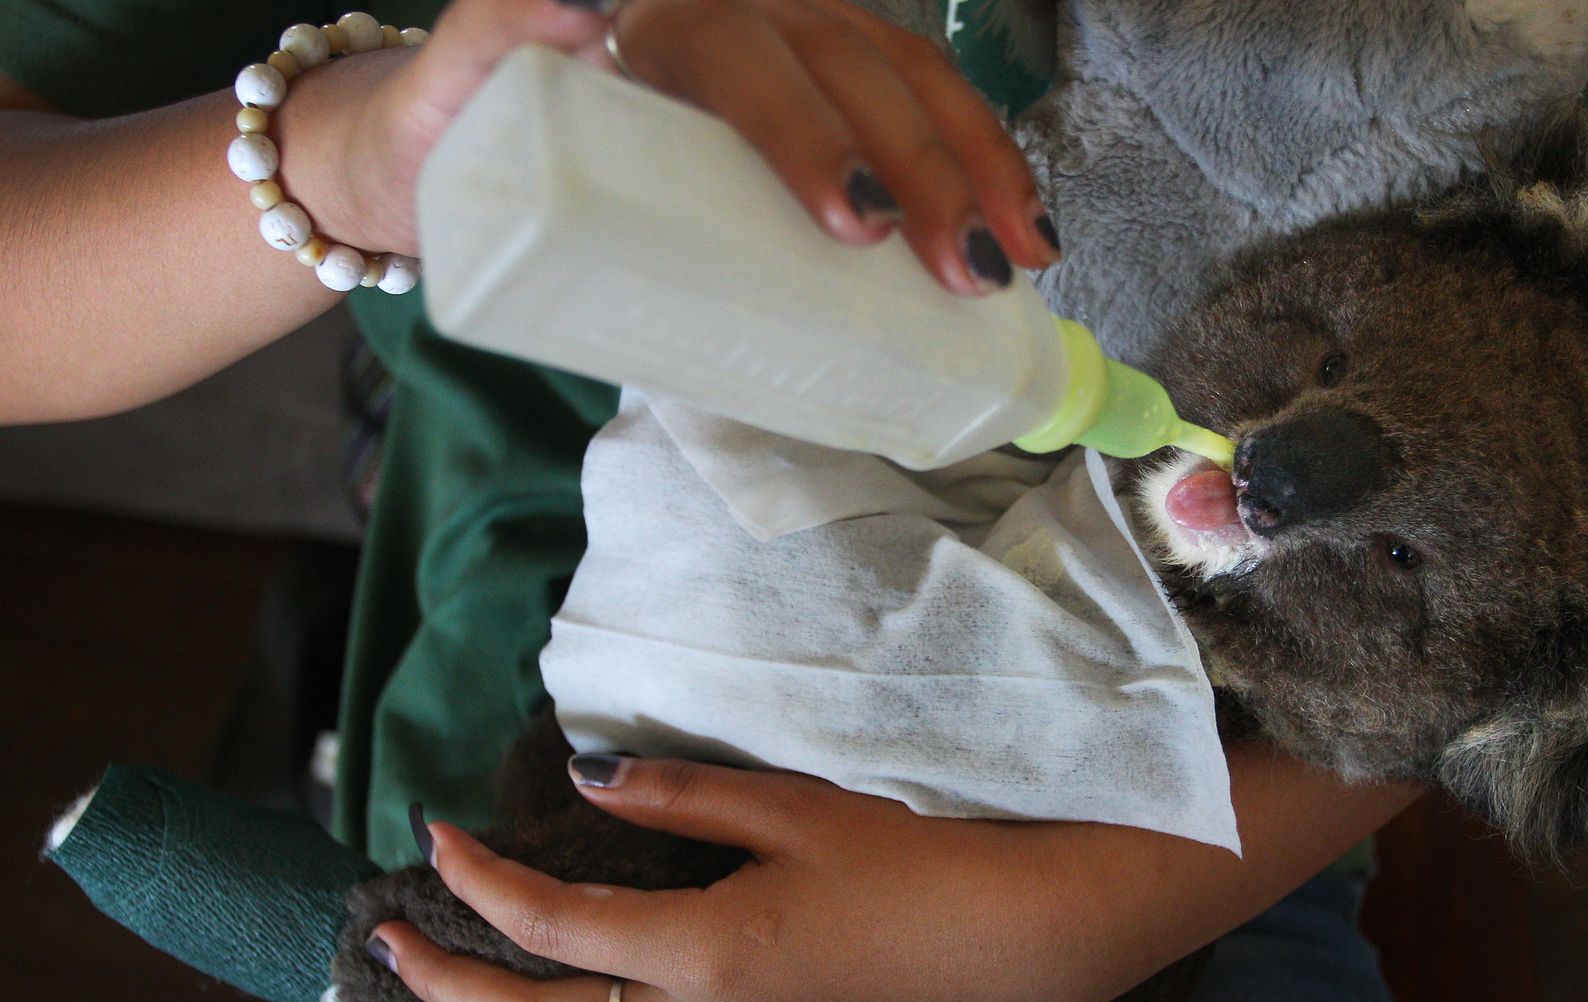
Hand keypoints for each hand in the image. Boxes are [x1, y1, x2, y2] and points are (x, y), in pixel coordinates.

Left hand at [276, 0, 1052, 293]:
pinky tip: (1018, 218)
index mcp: (664, 17)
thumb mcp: (447, 91)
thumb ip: (486, 44)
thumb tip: (572, 4)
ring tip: (1025, 254)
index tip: (853, 220)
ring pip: (910, 75)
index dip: (810, 133)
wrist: (462, 131)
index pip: (748, 61)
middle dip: (927, 170)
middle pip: (855, 70)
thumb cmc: (459, 132)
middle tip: (968, 271)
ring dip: (979, 161)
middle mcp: (744, 11)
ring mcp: (796, 37)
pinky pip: (919, 97)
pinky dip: (975, 153)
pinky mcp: (826, 80)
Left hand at [372, 758, 1263, 1001]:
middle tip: (385, 950)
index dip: (479, 883)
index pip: (553, 924)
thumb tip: (581, 777)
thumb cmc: (917, 861)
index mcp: (706, 952)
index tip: (433, 837)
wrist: (1019, 944)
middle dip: (450, 987)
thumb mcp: (797, 808)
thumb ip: (681, 794)